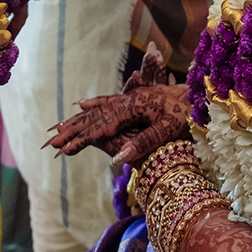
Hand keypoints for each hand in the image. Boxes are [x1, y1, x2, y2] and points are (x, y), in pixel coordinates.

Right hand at [46, 77, 191, 163]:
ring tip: (58, 128)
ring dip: (77, 119)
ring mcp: (130, 97)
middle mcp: (128, 100)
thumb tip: (119, 158)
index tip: (64, 150)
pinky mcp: (135, 97)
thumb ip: (143, 142)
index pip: (101, 126)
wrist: (200, 94)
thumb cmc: (187, 114)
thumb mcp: (169, 130)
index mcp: (133, 106)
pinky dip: (92, 105)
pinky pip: (107, 102)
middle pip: (94, 117)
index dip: (82, 139)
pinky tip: (81, 105)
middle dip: (72, 131)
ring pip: (97, 109)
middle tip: (50, 143)